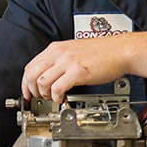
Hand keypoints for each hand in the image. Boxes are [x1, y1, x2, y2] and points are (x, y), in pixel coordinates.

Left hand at [22, 31, 146, 103]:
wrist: (121, 50)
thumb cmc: (102, 53)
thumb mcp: (74, 51)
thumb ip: (59, 61)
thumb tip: (47, 77)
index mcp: (56, 48)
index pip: (31, 66)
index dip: (26, 83)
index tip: (28, 93)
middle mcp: (59, 53)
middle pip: (32, 75)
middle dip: (32, 90)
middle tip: (40, 98)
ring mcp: (67, 62)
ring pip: (42, 82)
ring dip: (45, 95)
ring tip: (53, 98)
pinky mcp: (77, 72)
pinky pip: (57, 88)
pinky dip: (56, 97)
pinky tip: (62, 99)